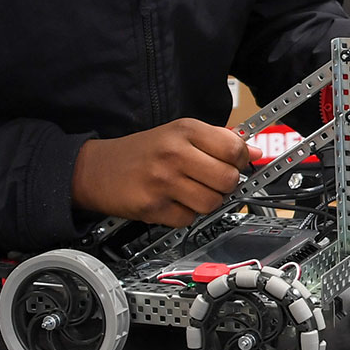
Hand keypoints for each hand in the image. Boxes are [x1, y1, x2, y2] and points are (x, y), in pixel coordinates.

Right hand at [71, 118, 259, 227]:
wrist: (96, 169)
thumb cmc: (142, 151)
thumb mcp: (178, 133)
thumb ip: (217, 140)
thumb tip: (252, 152)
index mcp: (184, 130)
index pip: (234, 149)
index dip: (242, 160)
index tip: (236, 163)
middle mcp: (174, 154)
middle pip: (227, 179)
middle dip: (226, 184)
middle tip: (213, 180)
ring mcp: (163, 182)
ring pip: (211, 203)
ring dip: (207, 202)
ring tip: (192, 191)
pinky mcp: (153, 208)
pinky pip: (188, 219)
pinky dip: (185, 215)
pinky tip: (173, 201)